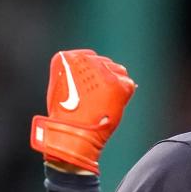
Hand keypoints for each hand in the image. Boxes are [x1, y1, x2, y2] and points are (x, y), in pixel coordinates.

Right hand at [30, 49, 136, 173]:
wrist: (73, 133)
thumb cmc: (65, 117)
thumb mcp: (62, 87)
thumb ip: (74, 75)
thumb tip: (91, 74)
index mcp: (67, 59)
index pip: (90, 58)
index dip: (93, 74)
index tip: (91, 87)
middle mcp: (85, 60)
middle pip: (106, 63)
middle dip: (105, 78)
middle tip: (100, 98)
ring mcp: (102, 71)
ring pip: (119, 71)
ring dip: (116, 84)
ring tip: (106, 101)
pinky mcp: (116, 83)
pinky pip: (128, 84)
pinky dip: (124, 96)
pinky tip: (113, 105)